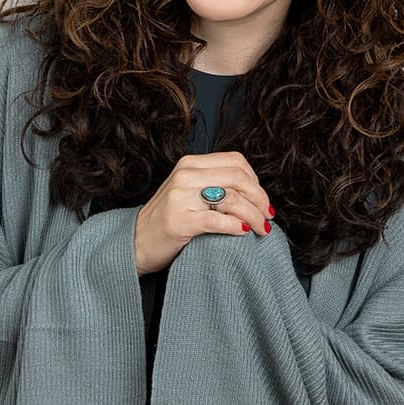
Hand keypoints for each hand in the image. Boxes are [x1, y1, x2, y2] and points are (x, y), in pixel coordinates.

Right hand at [133, 151, 274, 274]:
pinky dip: (236, 226)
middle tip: (267, 217)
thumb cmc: (168, 220)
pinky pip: (218, 220)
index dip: (256, 181)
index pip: (236, 162)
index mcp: (189, 164)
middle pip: (238, 178)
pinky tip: (242, 232)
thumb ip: (214, 184)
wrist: (136, 242)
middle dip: (260, 199)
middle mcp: (185, 176)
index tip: (262, 201)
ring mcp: (180, 198)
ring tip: (261, 228)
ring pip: (232, 198)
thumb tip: (255, 192)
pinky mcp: (179, 221)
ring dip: (254, 216)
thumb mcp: (188, 192)